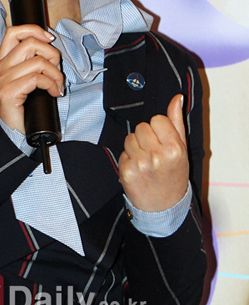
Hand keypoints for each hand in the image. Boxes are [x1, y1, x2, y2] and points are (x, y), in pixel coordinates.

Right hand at [0, 25, 62, 133]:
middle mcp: (0, 67)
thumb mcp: (22, 79)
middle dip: (51, 53)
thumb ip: (29, 63)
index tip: (49, 39)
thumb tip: (50, 50)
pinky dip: (51, 84)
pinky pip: (37, 79)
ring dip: (55, 73)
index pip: (13, 32)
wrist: (8, 132)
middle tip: (56, 69)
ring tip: (57, 85)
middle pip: (30, 43)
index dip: (34, 30)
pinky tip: (54, 92)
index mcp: (2, 61)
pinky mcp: (9, 92)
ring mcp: (3, 79)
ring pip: (37, 62)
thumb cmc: (19, 106)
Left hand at [118, 94, 188, 211]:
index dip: (158, 129)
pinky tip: (138, 170)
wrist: (164, 207)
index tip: (162, 141)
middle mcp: (157, 155)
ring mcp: (140, 163)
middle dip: (145, 137)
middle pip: (141, 126)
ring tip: (146, 161)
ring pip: (130, 138)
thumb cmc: (174, 175)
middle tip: (153, 153)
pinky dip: (128, 158)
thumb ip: (177, 121)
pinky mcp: (126, 171)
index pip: (157, 119)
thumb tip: (177, 97)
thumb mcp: (182, 149)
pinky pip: (123, 152)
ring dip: (135, 146)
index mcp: (174, 148)